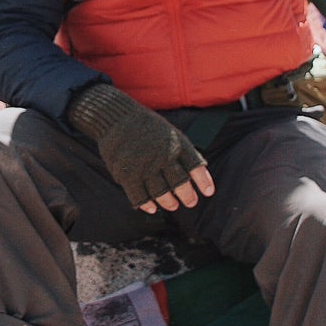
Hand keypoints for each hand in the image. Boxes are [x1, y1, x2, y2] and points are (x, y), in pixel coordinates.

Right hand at [66, 83, 215, 212]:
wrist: (116, 117)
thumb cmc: (146, 126)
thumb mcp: (171, 132)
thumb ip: (184, 151)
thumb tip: (199, 171)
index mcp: (176, 144)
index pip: (195, 166)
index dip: (203, 181)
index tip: (208, 192)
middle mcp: (163, 156)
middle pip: (180, 183)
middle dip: (188, 196)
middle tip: (190, 202)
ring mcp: (145, 166)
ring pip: (162, 193)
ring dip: (169, 202)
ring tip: (173, 205)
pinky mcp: (127, 174)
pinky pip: (140, 196)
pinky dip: (147, 204)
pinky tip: (152, 208)